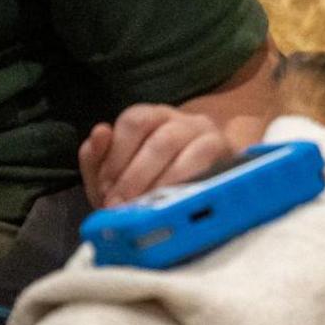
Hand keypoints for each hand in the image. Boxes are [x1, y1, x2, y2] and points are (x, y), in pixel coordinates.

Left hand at [79, 105, 236, 207]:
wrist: (209, 185)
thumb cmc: (155, 180)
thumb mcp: (119, 172)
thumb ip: (98, 157)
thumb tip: (100, 132)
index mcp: (153, 117)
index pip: (134, 122)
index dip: (116, 156)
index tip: (105, 190)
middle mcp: (181, 120)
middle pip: (157, 138)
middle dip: (134, 176)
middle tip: (120, 206)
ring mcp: (207, 135)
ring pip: (178, 148)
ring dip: (155, 181)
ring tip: (143, 207)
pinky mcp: (226, 154)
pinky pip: (202, 162)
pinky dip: (181, 182)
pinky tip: (170, 201)